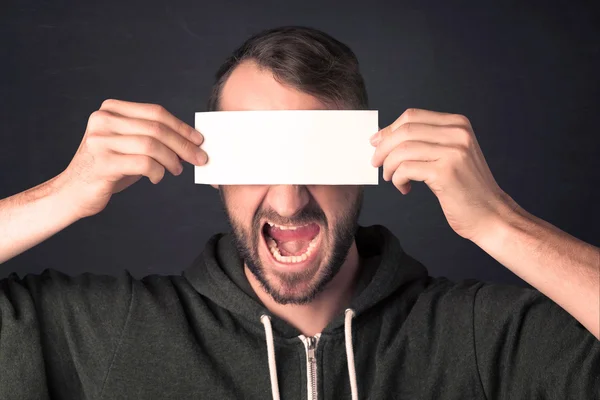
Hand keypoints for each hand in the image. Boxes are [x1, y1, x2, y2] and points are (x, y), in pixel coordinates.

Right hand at [56, 99, 207, 218]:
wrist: (73, 192)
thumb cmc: (108, 169)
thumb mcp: (128, 145)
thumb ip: (151, 137)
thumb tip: (189, 140)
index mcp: (110, 110)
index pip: (155, 113)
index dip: (181, 126)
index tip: (199, 140)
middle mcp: (103, 121)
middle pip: (156, 128)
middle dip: (183, 144)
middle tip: (199, 158)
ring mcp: (100, 140)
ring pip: (152, 145)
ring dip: (172, 159)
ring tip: (177, 170)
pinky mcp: (102, 162)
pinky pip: (144, 164)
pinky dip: (158, 172)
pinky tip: (157, 178)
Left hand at [370, 108, 516, 240]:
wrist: (491, 215)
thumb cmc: (465, 188)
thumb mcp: (450, 155)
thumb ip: (426, 142)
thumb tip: (385, 137)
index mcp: (458, 124)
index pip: (412, 116)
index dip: (389, 129)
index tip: (376, 143)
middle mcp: (457, 134)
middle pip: (404, 130)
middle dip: (383, 147)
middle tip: (376, 163)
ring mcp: (453, 152)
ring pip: (402, 150)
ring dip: (389, 166)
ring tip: (392, 178)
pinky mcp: (445, 172)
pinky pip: (406, 168)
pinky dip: (397, 179)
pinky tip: (404, 188)